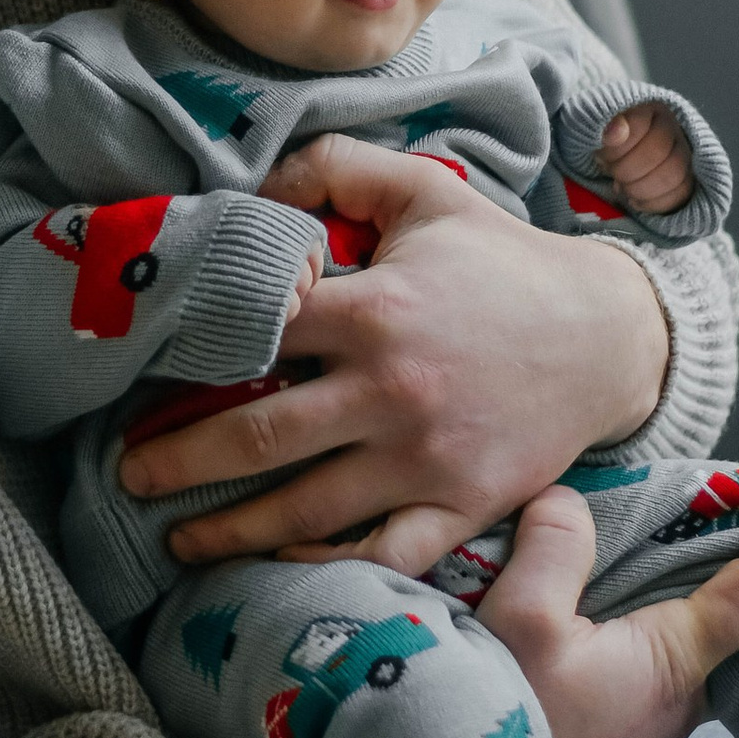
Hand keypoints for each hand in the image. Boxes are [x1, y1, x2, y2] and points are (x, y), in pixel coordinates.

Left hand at [120, 133, 670, 559]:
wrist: (609, 336)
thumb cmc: (505, 261)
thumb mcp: (426, 191)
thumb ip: (336, 167)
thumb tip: (255, 185)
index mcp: (374, 310)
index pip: (257, 334)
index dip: (194, 351)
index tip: (148, 372)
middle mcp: (391, 391)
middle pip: (257, 438)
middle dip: (178, 461)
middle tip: (129, 473)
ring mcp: (425, 459)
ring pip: (304, 510)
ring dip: (228, 530)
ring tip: (178, 536)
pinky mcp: (461, 507)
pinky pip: (381, 553)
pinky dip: (325, 568)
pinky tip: (276, 570)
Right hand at [479, 453, 738, 737]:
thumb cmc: (502, 734)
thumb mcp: (519, 621)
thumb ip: (553, 546)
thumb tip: (568, 503)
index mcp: (676, 661)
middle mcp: (677, 695)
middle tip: (735, 481)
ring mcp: (643, 720)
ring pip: (687, 631)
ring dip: (688, 575)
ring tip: (660, 520)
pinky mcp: (607, 733)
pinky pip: (646, 653)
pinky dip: (645, 606)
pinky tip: (601, 586)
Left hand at [598, 100, 693, 216]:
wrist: (621, 156)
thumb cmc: (609, 140)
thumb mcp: (598, 128)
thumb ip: (604, 125)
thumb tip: (613, 133)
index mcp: (651, 109)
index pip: (638, 126)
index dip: (616, 147)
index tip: (600, 155)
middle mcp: (673, 128)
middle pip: (657, 151)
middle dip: (626, 169)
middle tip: (612, 173)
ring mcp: (685, 154)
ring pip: (672, 174)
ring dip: (639, 188)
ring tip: (621, 187)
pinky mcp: (688, 178)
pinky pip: (681, 194)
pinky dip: (652, 203)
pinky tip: (634, 200)